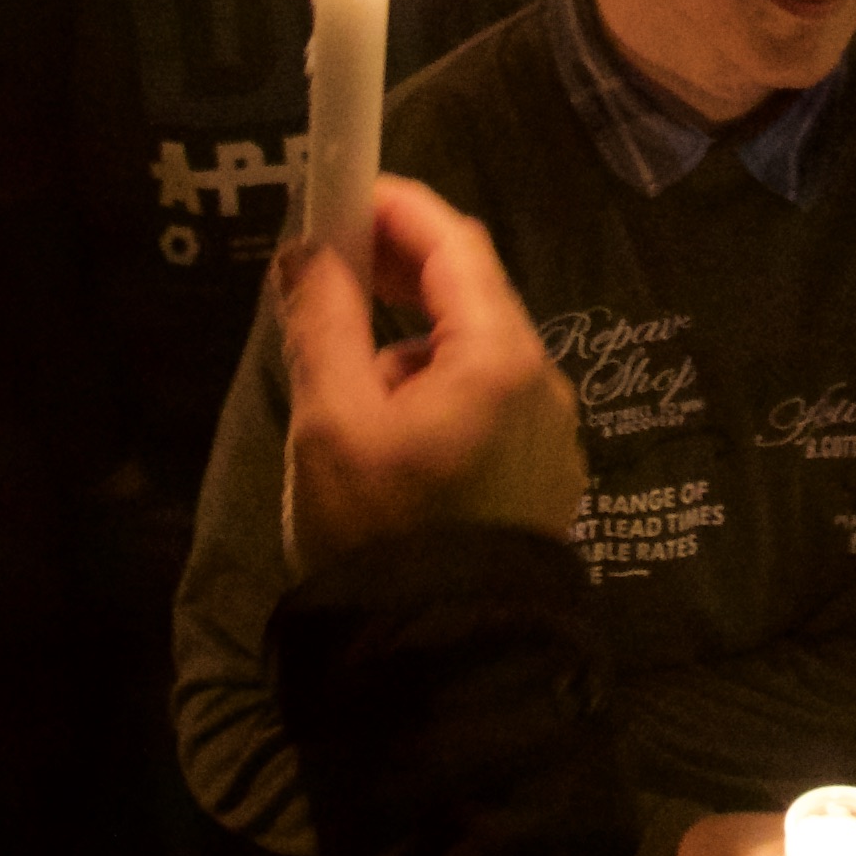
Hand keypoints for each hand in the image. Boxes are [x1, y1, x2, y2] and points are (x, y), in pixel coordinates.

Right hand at [277, 171, 583, 571]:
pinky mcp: (538, 477)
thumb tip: (309, 248)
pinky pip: (483, 404)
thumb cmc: (382, 535)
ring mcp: (547, 434)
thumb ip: (322, 322)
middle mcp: (540, 383)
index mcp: (500, 357)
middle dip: (396, 271)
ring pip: (470, 354)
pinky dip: (431, 389)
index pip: (454, 244)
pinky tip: (383, 433)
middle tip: (325, 265)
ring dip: (407, 344)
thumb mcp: (331, 424)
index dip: (394, 208)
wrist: (443, 663)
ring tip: (340, 382)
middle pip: (469, 295)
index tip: (336, 192)